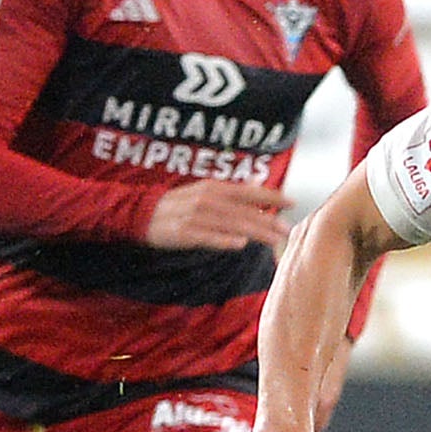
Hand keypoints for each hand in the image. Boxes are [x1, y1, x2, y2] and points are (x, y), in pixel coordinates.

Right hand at [145, 180, 289, 251]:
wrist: (138, 213)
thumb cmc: (177, 205)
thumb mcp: (204, 192)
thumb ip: (232, 192)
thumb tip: (258, 187)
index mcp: (213, 188)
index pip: (247, 192)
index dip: (270, 196)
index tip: (292, 202)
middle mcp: (206, 199)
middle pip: (243, 211)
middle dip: (268, 220)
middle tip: (288, 230)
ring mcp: (194, 216)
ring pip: (229, 224)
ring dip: (254, 232)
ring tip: (274, 240)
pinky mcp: (183, 232)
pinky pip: (206, 237)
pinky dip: (222, 239)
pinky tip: (239, 244)